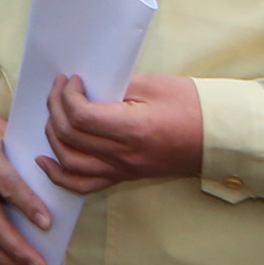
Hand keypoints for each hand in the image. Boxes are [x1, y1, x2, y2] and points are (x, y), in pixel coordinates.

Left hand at [37, 75, 204, 194]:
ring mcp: (123, 169)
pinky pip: (84, 184)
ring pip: (70, 162)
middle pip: (70, 137)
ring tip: (54, 115)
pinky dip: (59, 175)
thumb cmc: (192, 106)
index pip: (80, 117)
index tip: (71, 80)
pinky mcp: (124, 176)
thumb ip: (115, 87)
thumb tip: (86, 88)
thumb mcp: (153, 85)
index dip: (67, 96)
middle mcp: (123, 155)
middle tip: (59, 90)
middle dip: (55, 109)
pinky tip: (45, 161)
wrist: (218, 136)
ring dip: (53, 137)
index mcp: (132, 129)